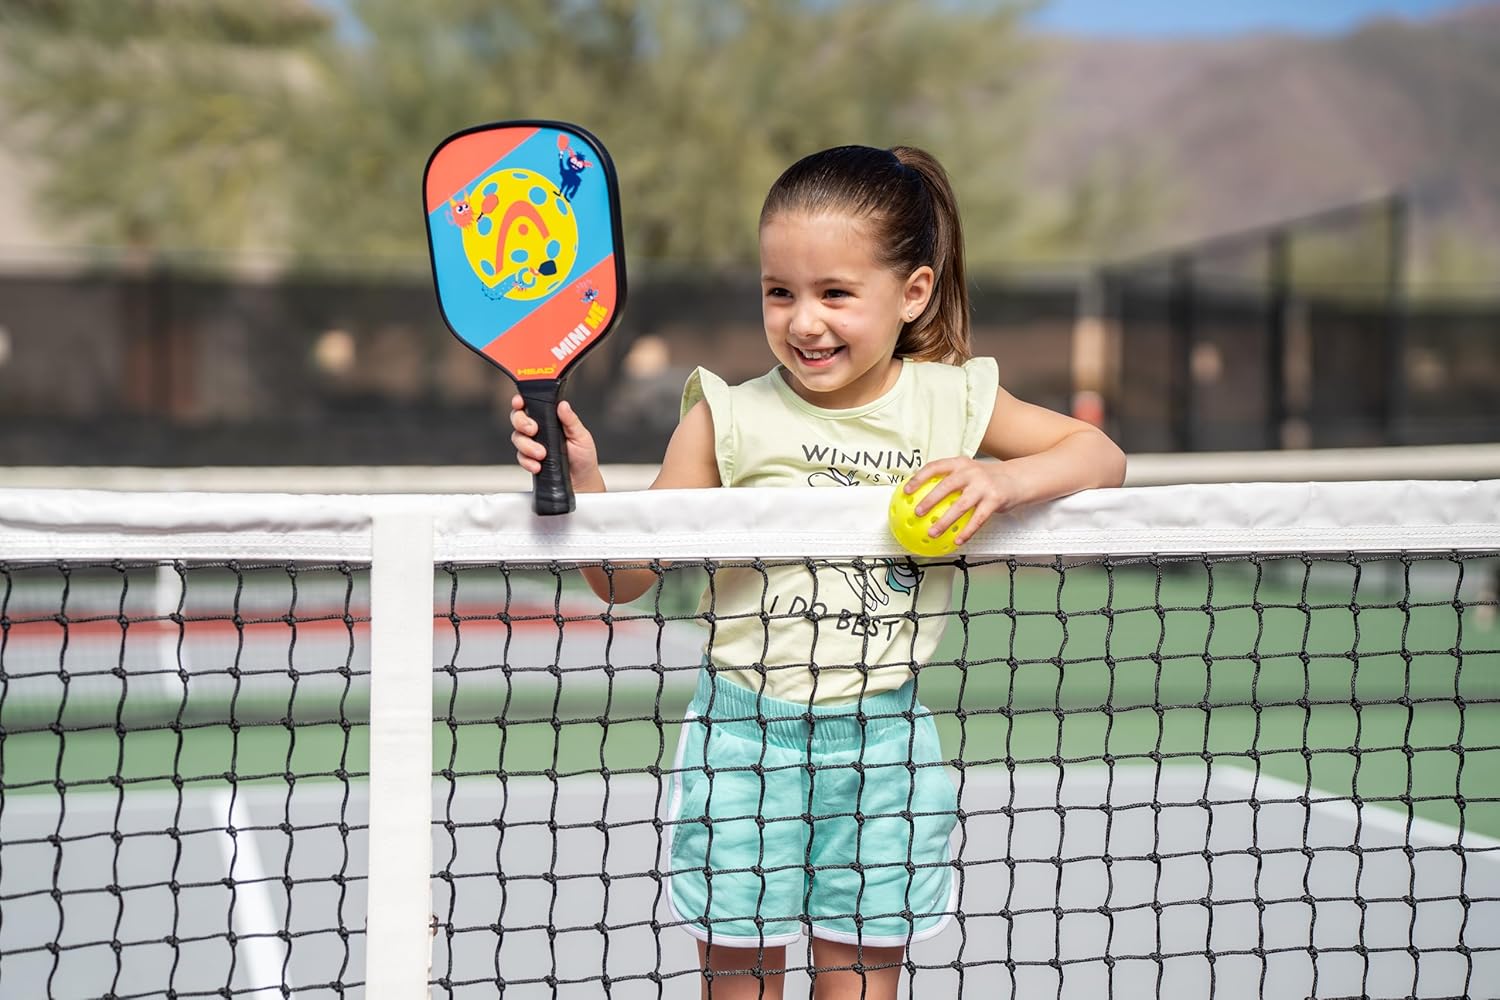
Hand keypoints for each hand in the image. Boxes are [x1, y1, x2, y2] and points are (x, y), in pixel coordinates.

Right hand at [509, 395, 605, 491]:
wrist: (581, 481)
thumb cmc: (583, 457)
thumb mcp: (581, 436)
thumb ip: (571, 420)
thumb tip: (563, 405)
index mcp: (551, 419)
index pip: (531, 405)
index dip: (521, 402)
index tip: (520, 403)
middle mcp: (540, 430)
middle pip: (518, 419)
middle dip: (522, 423)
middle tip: (533, 430)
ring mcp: (533, 444)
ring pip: (517, 438)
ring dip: (527, 446)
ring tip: (542, 454)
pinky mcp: (530, 459)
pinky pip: (520, 457)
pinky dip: (527, 462)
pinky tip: (538, 465)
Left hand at [903, 457, 1017, 545]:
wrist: (1018, 478)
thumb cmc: (988, 478)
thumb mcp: (969, 471)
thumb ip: (950, 480)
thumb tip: (922, 497)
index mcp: (960, 464)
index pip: (935, 467)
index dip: (919, 478)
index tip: (906, 490)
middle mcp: (971, 472)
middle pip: (946, 486)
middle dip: (929, 500)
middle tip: (918, 512)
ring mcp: (984, 486)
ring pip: (960, 505)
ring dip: (945, 521)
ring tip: (933, 532)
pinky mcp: (995, 500)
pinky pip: (978, 519)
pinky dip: (967, 531)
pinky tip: (958, 540)